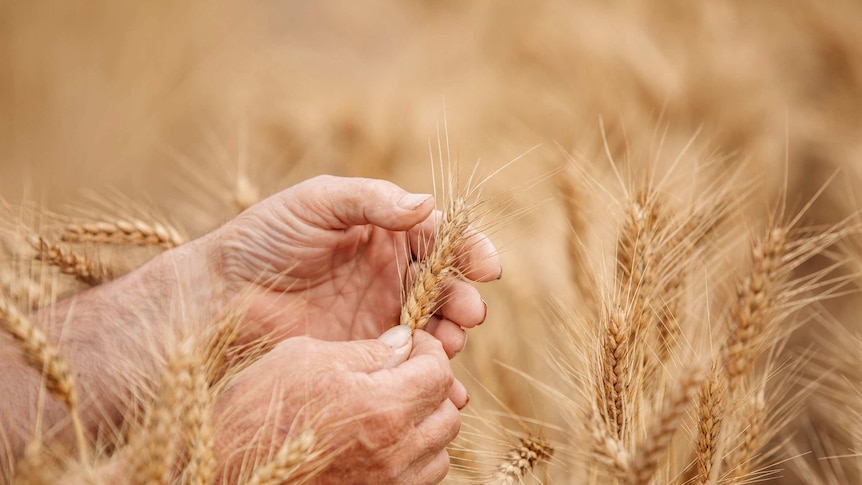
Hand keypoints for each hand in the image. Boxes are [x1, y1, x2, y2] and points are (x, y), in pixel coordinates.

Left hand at [201, 175, 501, 354]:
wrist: (219, 295)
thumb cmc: (265, 238)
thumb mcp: (318, 203)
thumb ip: (372, 200)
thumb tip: (426, 203)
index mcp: (385, 232)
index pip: (440, 238)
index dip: (469, 250)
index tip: (486, 267)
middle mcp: (390, 273)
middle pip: (446, 285)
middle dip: (464, 298)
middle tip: (467, 313)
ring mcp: (380, 314)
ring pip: (435, 326)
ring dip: (452, 336)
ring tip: (446, 346)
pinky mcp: (366, 352)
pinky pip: (408, 363)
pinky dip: (431, 375)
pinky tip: (444, 386)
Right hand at [213, 327, 464, 483]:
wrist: (223, 474)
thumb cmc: (255, 412)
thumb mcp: (304, 359)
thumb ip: (364, 350)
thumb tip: (402, 342)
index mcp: (382, 407)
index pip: (439, 372)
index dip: (429, 349)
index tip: (409, 343)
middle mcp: (395, 452)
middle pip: (449, 412)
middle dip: (432, 385)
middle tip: (403, 372)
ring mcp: (389, 484)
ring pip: (440, 449)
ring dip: (426, 424)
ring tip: (392, 407)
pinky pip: (420, 479)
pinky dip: (414, 456)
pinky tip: (382, 441)